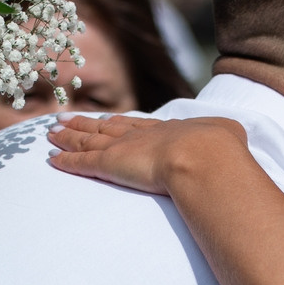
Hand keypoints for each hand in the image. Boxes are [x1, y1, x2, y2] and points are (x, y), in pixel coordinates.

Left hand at [46, 115, 248, 196]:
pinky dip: (65, 161)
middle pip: (105, 128)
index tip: (107, 120)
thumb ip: (225, 136)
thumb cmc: (220, 148)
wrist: (204, 156)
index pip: (136, 125)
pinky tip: (50, 160)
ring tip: (51, 133)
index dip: (119, 123)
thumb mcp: (228, 135)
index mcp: (167, 129)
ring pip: (87, 142)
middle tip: (66, 119)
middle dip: (86, 124)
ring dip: (68, 138)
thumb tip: (233, 136)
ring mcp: (122, 149)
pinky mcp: (109, 165)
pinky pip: (81, 164)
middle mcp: (140, 136)